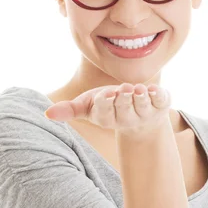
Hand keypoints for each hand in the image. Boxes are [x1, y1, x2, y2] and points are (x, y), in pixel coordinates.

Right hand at [44, 82, 171, 134]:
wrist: (141, 117)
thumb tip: (47, 114)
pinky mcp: (160, 106)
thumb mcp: (88, 106)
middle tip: (124, 89)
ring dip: (140, 97)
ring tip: (138, 88)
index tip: (107, 94)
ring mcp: (145, 114)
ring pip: (142, 106)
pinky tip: (153, 89)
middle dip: (123, 98)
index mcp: (106, 118)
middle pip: (124, 109)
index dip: (106, 103)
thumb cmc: (109, 107)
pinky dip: (158, 95)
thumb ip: (69, 109)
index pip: (104, 112)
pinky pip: (161, 101)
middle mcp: (126, 119)